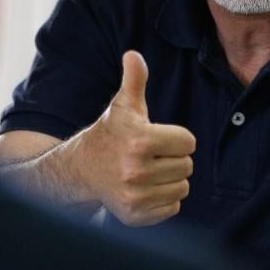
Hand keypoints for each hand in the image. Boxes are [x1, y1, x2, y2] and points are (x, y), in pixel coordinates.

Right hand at [64, 51, 194, 225]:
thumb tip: (133, 55)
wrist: (81, 169)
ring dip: (171, 180)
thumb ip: (134, 80)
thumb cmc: (110, 134)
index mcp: (139, 140)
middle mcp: (136, 170)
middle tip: (152, 155)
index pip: (188, 142)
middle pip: (186, 166)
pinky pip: (172, 208)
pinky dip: (164, 200)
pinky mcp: (135, 215)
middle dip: (173, 159)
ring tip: (150, 171)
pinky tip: (146, 188)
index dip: (177, 137)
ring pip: (182, 188)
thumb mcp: (122, 106)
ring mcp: (135, 196)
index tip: (158, 137)